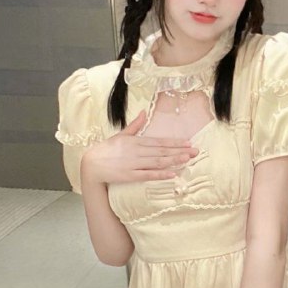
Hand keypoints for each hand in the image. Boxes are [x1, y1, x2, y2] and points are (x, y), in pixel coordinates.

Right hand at [81, 109, 197, 185]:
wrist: (91, 164)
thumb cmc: (107, 150)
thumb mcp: (121, 135)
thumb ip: (135, 125)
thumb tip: (143, 112)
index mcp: (136, 141)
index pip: (159, 141)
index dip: (175, 142)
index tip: (188, 142)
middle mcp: (137, 151)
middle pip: (162, 151)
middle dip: (180, 151)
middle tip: (195, 151)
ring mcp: (134, 163)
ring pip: (158, 162)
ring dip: (174, 160)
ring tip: (187, 159)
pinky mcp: (130, 175)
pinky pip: (148, 175)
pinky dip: (161, 174)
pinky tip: (173, 174)